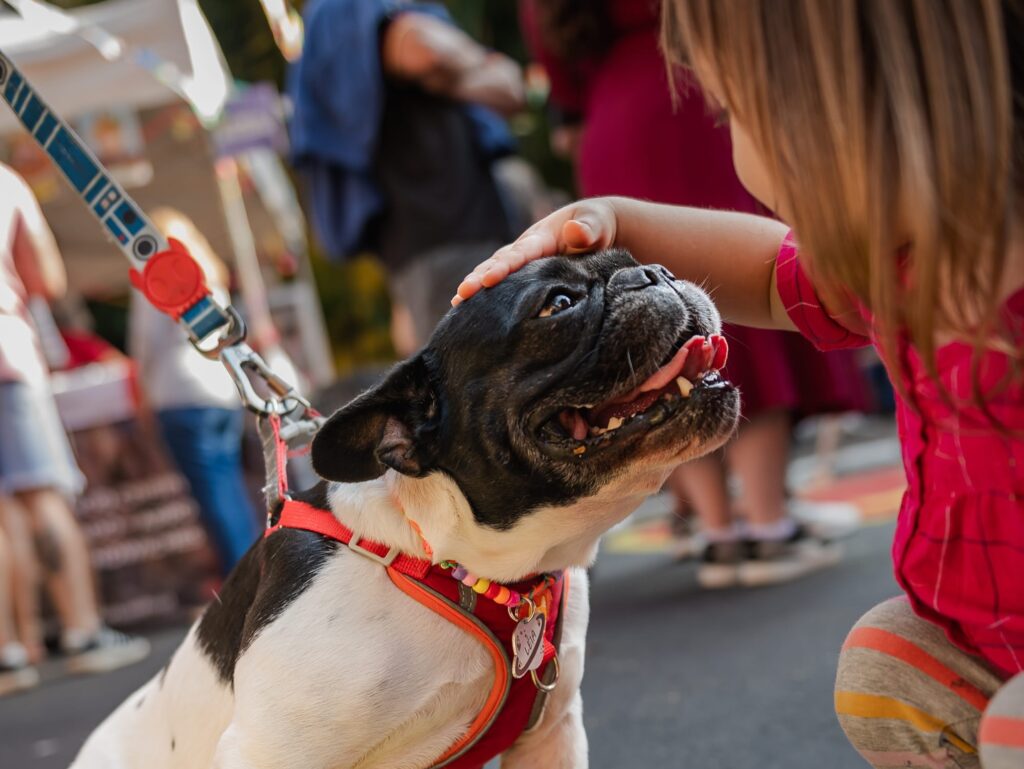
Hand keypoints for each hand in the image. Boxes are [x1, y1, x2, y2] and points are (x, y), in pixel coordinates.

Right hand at [452, 198, 617, 304]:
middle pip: (497, 263)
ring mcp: (522, 264)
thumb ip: (588, 228)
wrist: (597, 229)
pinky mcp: (524, 277)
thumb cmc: (597, 225)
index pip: (519, 254)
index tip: (487, 280)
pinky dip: (487, 296)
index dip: (503, 268)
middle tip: (460, 296)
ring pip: (494, 273)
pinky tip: (472, 313)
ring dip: (476, 288)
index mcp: (540, 238)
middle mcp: (525, 250)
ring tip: (457, 305)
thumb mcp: (598, 222)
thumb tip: (575, 232)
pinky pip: (504, 286)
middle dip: (478, 279)